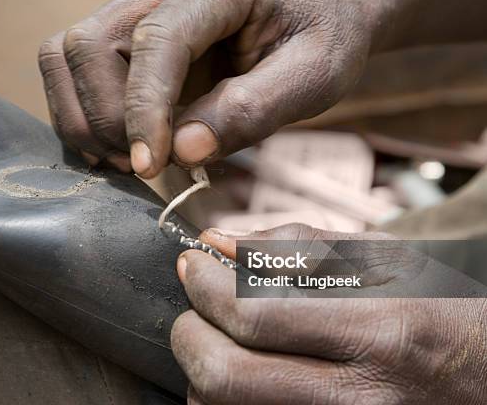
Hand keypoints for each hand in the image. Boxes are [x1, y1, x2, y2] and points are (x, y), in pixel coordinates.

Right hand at [39, 0, 395, 176]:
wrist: (315, 13)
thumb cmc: (322, 36)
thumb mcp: (315, 73)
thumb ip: (254, 108)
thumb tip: (184, 149)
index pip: (157, 40)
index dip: (144, 108)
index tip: (150, 166)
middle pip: (88, 46)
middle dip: (108, 118)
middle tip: (149, 165)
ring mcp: (134, 15)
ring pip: (65, 56)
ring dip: (86, 119)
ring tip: (134, 157)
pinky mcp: (124, 41)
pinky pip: (71, 71)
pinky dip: (82, 115)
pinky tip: (121, 145)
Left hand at [171, 224, 486, 403]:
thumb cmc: (439, 313)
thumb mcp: (384, 263)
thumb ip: (296, 248)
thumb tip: (219, 241)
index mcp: (378, 334)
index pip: (254, 315)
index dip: (205, 286)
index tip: (192, 264)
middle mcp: (359, 398)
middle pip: (225, 377)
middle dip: (190, 334)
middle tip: (194, 308)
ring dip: (203, 372)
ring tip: (220, 340)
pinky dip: (225, 400)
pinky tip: (244, 372)